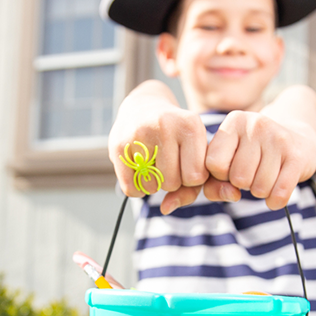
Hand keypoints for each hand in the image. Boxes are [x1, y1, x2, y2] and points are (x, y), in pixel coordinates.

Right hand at [109, 81, 208, 213]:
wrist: (143, 106)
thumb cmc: (176, 138)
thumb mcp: (193, 153)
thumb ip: (193, 186)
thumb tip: (165, 208)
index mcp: (190, 125)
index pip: (196, 177)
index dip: (192, 178)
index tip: (187, 165)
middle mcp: (165, 126)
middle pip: (172, 183)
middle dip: (172, 180)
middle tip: (167, 163)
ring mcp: (139, 134)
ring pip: (151, 187)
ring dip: (153, 183)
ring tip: (153, 163)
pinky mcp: (118, 145)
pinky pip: (131, 188)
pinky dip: (137, 188)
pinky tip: (139, 170)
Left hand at [204, 87, 315, 209]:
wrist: (297, 139)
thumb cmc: (253, 154)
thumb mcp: (229, 158)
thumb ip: (214, 182)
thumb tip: (231, 194)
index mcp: (234, 121)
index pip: (214, 163)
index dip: (220, 175)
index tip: (231, 169)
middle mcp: (256, 125)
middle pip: (238, 178)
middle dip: (243, 184)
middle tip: (252, 173)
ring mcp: (279, 139)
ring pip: (259, 188)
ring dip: (260, 191)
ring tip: (265, 177)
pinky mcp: (297, 157)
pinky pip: (280, 193)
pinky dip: (275, 201)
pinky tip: (276, 193)